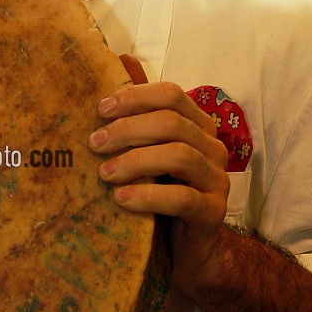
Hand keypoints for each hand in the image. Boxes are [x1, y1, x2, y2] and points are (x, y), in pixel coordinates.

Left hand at [89, 55, 229, 290]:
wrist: (188, 253)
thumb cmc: (161, 196)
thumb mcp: (146, 153)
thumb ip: (139, 114)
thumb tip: (121, 58)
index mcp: (197, 127)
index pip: (172, 94)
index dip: (135, 97)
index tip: (100, 109)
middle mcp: (213, 148)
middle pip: (172, 122)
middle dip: (128, 129)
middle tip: (94, 144)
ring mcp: (218, 180)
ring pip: (179, 156)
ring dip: (135, 161)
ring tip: (104, 174)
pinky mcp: (213, 213)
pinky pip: (182, 198)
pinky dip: (148, 195)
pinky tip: (122, 199)